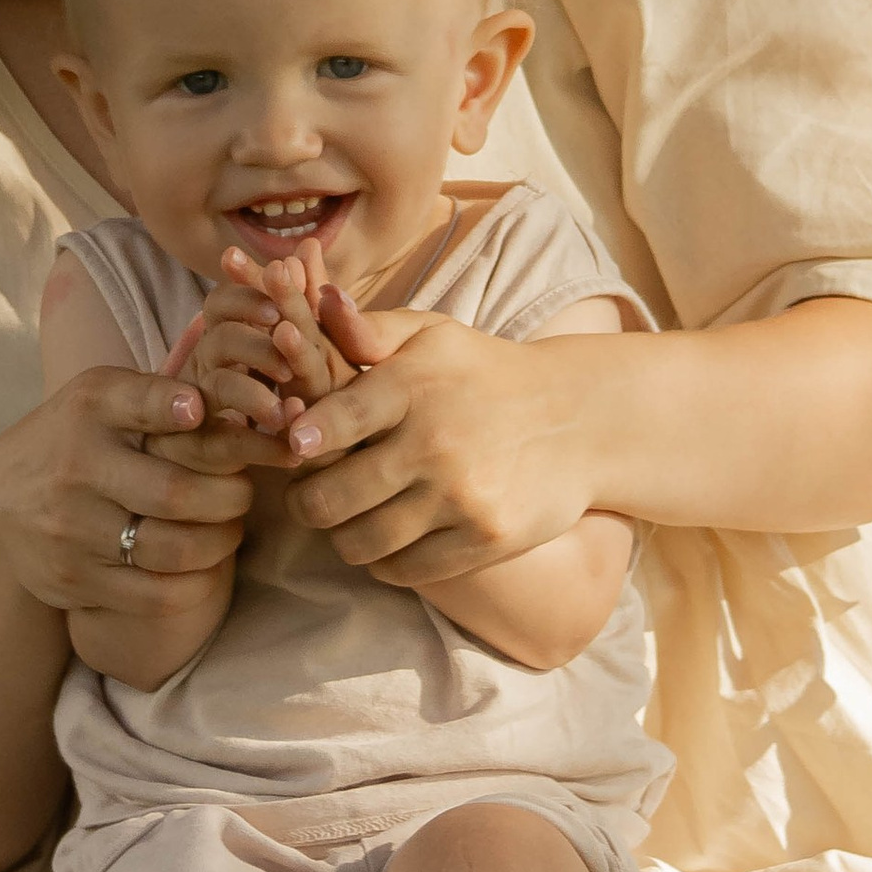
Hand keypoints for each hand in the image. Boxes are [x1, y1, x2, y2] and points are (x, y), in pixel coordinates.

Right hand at [0, 358, 253, 628]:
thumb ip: (157, 394)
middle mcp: (76, 468)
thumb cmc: (75, 440)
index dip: (188, 408)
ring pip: (174, 550)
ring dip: (221, 541)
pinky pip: (157, 596)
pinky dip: (197, 583)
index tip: (205, 414)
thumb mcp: (101, 400)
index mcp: (88, 411)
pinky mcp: (74, 580)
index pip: (145, 402)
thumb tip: (209, 406)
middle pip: (178, 493)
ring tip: (228, 528)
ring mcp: (72, 530)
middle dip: (232, 495)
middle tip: (244, 493)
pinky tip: (202, 566)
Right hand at [148, 244, 354, 465]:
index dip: (248, 299)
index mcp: (221, 333)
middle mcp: (204, 364)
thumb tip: (308, 247)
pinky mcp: (200, 448)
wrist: (225, 450)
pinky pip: (225, 445)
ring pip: (218, 394)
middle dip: (256, 345)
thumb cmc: (267, 382)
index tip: (279, 310)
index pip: (222, 304)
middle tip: (288, 354)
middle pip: (220, 341)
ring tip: (288, 410)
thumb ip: (294, 299)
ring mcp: (198, 407)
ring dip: (254, 397)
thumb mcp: (288, 342)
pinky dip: (261, 446)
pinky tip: (292, 452)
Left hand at [281, 297, 594, 581]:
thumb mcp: (434, 336)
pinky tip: (388, 539)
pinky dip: (384, 561)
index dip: (300, 440)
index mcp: (415, 386)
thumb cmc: (485, 374)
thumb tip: (319, 303)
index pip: (333, 422)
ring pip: (359, 543)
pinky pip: (402, 569)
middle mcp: (436, 443)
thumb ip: (371, 329)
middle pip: (330, 500)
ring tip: (347, 519)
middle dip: (306, 502)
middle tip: (309, 497)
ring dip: (342, 536)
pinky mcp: (485, 539)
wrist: (578, 420)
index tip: (293, 447)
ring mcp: (462, 496)